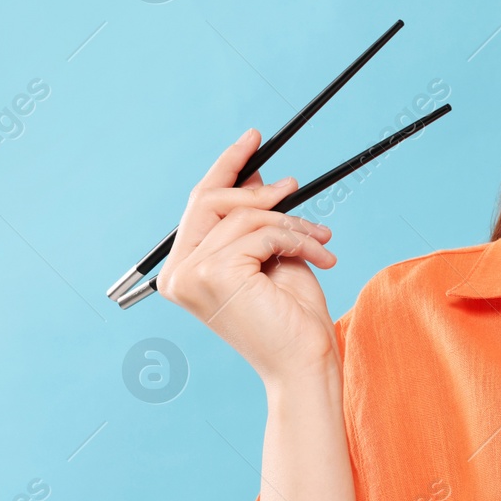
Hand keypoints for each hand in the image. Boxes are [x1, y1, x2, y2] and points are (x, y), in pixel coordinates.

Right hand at [158, 128, 340, 387]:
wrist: (305, 362)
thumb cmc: (292, 316)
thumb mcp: (273, 254)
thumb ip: (256, 218)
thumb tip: (255, 175)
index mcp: (184, 271)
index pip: (199, 205)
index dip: (227, 167)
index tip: (254, 139)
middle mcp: (177, 274)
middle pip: (212, 200)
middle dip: (259, 189)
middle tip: (296, 184)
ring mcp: (191, 275)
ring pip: (245, 216)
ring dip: (292, 222)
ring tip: (322, 238)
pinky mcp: (215, 275)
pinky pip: (263, 233)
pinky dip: (299, 237)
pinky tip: (322, 256)